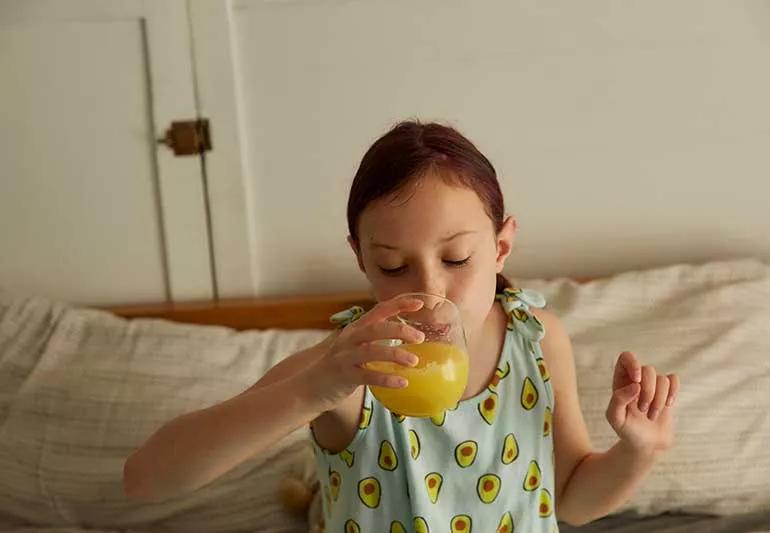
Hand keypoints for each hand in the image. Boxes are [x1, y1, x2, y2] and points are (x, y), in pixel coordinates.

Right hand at [302, 296, 426, 411]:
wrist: (309, 386)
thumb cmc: (340, 365)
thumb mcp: (355, 346)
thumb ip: (374, 339)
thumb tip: (406, 337)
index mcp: (356, 329)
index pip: (379, 310)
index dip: (399, 305)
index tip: (420, 304)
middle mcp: (350, 339)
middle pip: (376, 328)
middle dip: (400, 330)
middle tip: (420, 337)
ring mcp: (345, 357)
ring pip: (372, 351)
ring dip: (395, 354)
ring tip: (414, 361)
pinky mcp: (344, 376)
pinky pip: (368, 376)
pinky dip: (386, 379)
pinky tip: (402, 383)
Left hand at [605, 351, 679, 452]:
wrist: (645, 445)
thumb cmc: (626, 431)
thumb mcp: (614, 418)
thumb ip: (618, 400)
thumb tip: (635, 385)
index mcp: (621, 381)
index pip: (626, 357)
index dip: (633, 363)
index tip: (637, 381)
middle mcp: (637, 380)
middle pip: (648, 369)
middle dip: (648, 392)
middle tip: (642, 409)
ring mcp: (653, 385)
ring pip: (662, 379)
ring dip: (659, 400)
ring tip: (651, 416)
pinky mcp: (668, 392)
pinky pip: (674, 380)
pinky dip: (673, 393)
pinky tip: (668, 406)